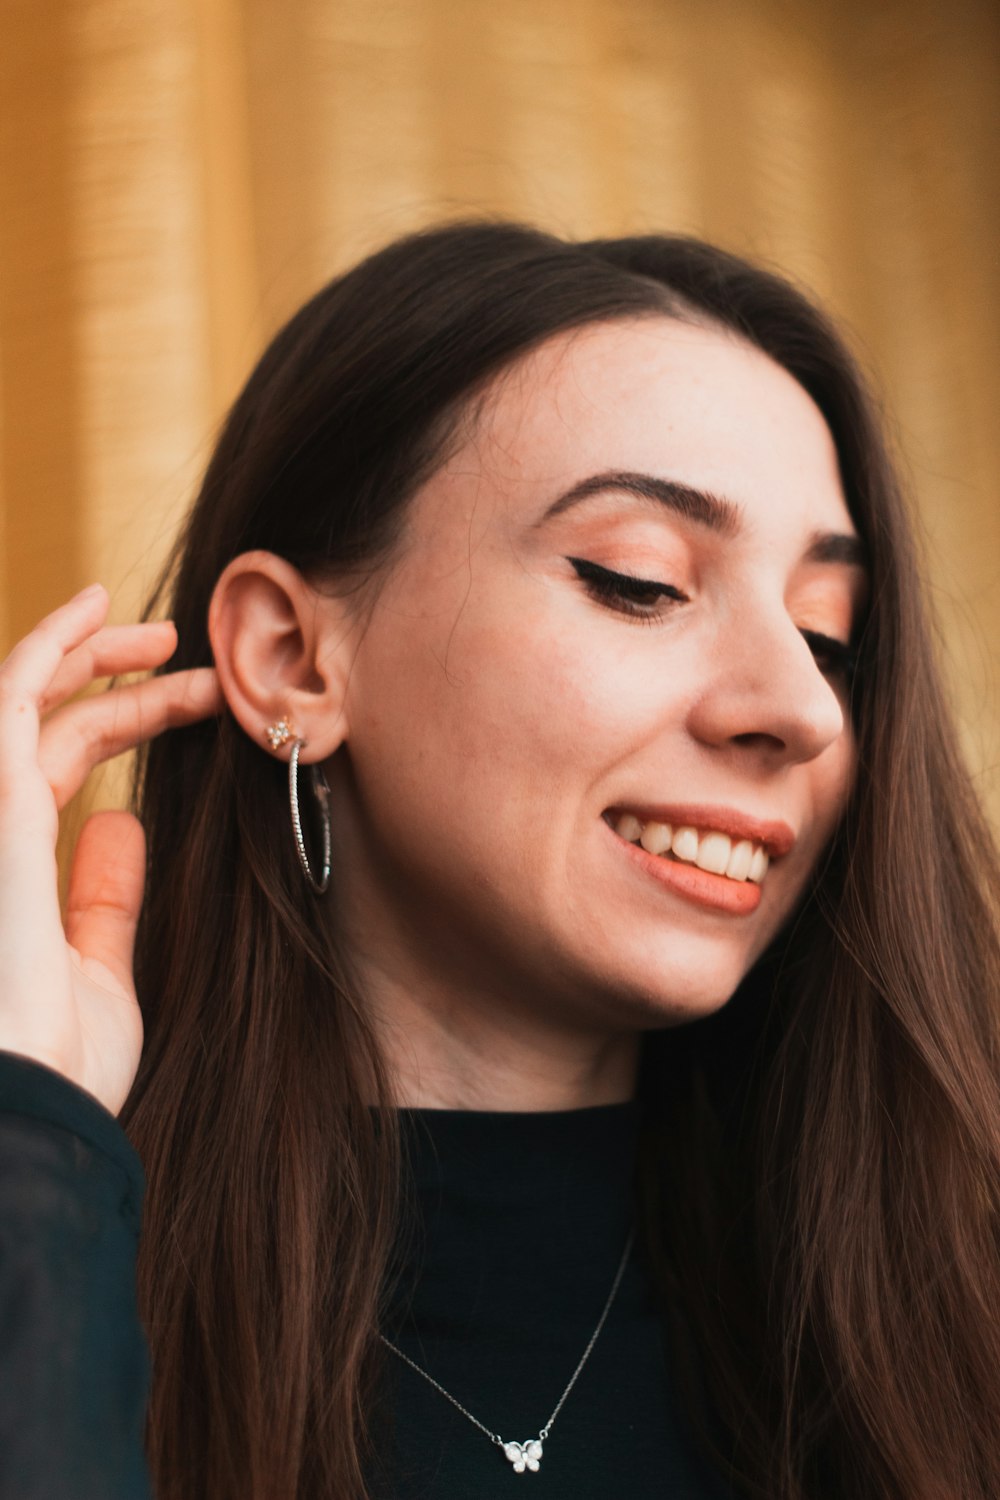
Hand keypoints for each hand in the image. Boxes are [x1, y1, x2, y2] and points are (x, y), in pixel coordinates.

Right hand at [0, 584, 222, 1114]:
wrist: (35, 1106)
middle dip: (113, 684)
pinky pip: (10, 699)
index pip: (60, 769)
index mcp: (13, 867)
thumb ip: (104, 896)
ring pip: (24, 701)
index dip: (123, 725)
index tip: (193, 703)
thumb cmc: (62, 1062)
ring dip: (90, 654)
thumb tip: (123, 823)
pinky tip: (96, 609)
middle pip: (46, 729)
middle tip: (182, 656)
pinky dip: (50, 646)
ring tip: (158, 631)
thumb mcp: (99, 967)